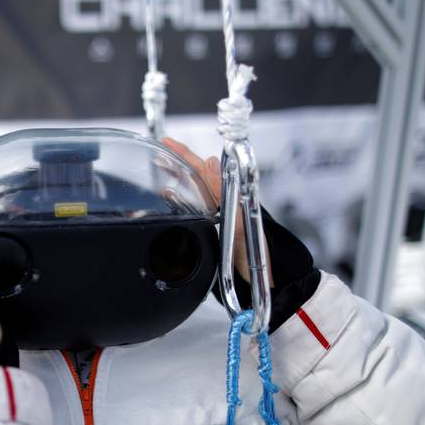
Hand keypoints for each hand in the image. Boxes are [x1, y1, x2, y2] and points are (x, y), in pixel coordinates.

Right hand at [162, 138, 272, 287]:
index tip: (168, 143)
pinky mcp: (218, 231)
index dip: (185, 155)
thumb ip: (224, 192)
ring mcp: (222, 216)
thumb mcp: (238, 220)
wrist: (264, 281)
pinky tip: (172, 202)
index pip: (205, 168)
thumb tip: (211, 163)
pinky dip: (182, 201)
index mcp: (232, 195)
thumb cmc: (255, 253)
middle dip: (179, 163)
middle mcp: (227, 202)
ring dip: (179, 180)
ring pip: (197, 191)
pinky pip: (197, 209)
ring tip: (163, 172)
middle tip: (160, 153)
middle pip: (199, 176)